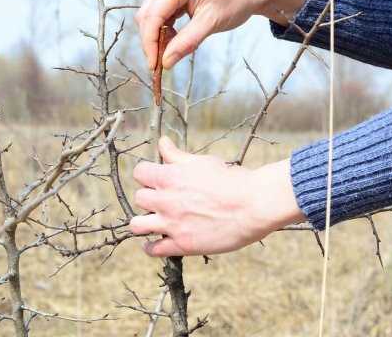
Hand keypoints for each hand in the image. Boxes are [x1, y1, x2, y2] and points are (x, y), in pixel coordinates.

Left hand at [130, 137, 304, 256]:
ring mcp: (172, 224)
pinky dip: (150, 247)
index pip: (140, 172)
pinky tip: (154, 243)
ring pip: (136, 225)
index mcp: (170, 177)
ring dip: (142, 223)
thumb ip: (177, 155)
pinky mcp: (182, 244)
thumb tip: (162, 141)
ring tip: (153, 222)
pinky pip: (153, 249)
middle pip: (138, 198)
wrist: (254, 204)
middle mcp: (166, 200)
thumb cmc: (231, 179)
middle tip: (162, 200)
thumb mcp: (202, 161)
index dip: (148, 174)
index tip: (156, 179)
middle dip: (148, 197)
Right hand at [135, 0, 307, 69]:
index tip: (154, 65)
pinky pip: (158, 10)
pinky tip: (174, 38)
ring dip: (156, 35)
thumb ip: (186, 43)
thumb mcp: (211, 24)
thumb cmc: (234, 2)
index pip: (153, 15)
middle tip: (161, 63)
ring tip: (171, 50)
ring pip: (150, 13)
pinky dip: (163, 27)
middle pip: (147, 14)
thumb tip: (165, 63)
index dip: (150, 42)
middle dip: (152, 40)